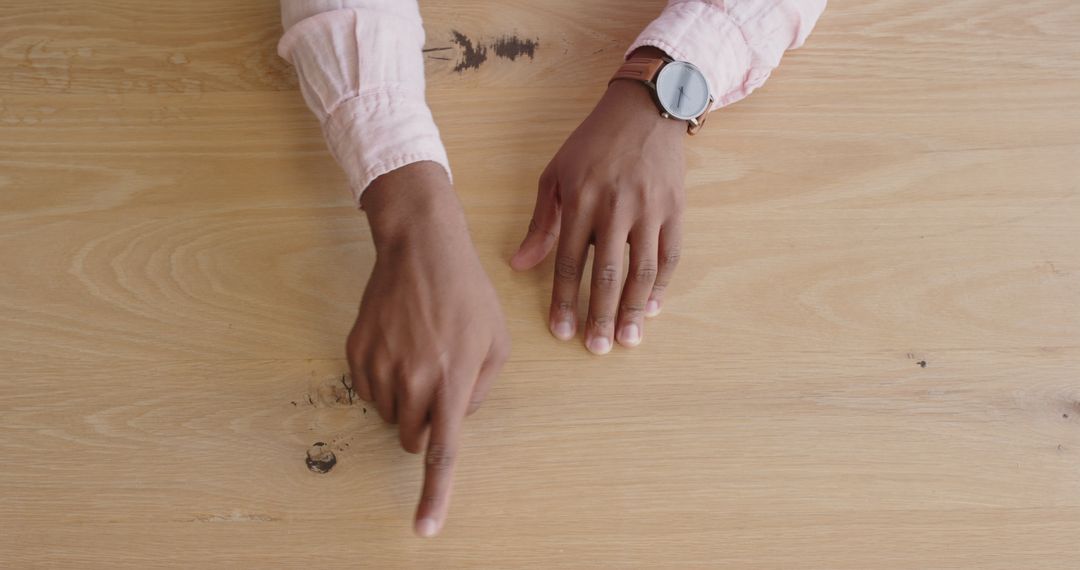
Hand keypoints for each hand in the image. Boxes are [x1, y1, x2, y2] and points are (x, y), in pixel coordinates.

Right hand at [347, 162, 510, 536]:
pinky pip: (368, 391)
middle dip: (427, 425)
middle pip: (413, 438)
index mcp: (453, 380)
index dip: (434, 494)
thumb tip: (457, 417)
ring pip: (390, 416)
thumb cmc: (468, 293)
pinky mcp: (356, 353)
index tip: (424, 527)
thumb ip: (481, 390)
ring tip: (421, 354)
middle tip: (440, 384)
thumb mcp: (497, 341)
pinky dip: (384, 381)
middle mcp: (413, 379)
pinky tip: (399, 344)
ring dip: (406, 401)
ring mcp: (379, 366)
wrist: (421, 248)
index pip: (443, 451)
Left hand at [510, 75, 685, 353]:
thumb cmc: (593, 144)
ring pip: (642, 269)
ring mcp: (649, 209)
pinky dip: (662, 284)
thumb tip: (519, 265)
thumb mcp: (556, 175)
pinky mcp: (675, 208)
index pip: (569, 261)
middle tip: (596, 348)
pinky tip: (652, 309)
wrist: (644, 110)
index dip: (564, 300)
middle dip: (601, 315)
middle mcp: (616, 207)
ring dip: (634, 308)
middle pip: (607, 273)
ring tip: (627, 340)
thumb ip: (541, 223)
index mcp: (581, 200)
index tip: (561, 331)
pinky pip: (670, 254)